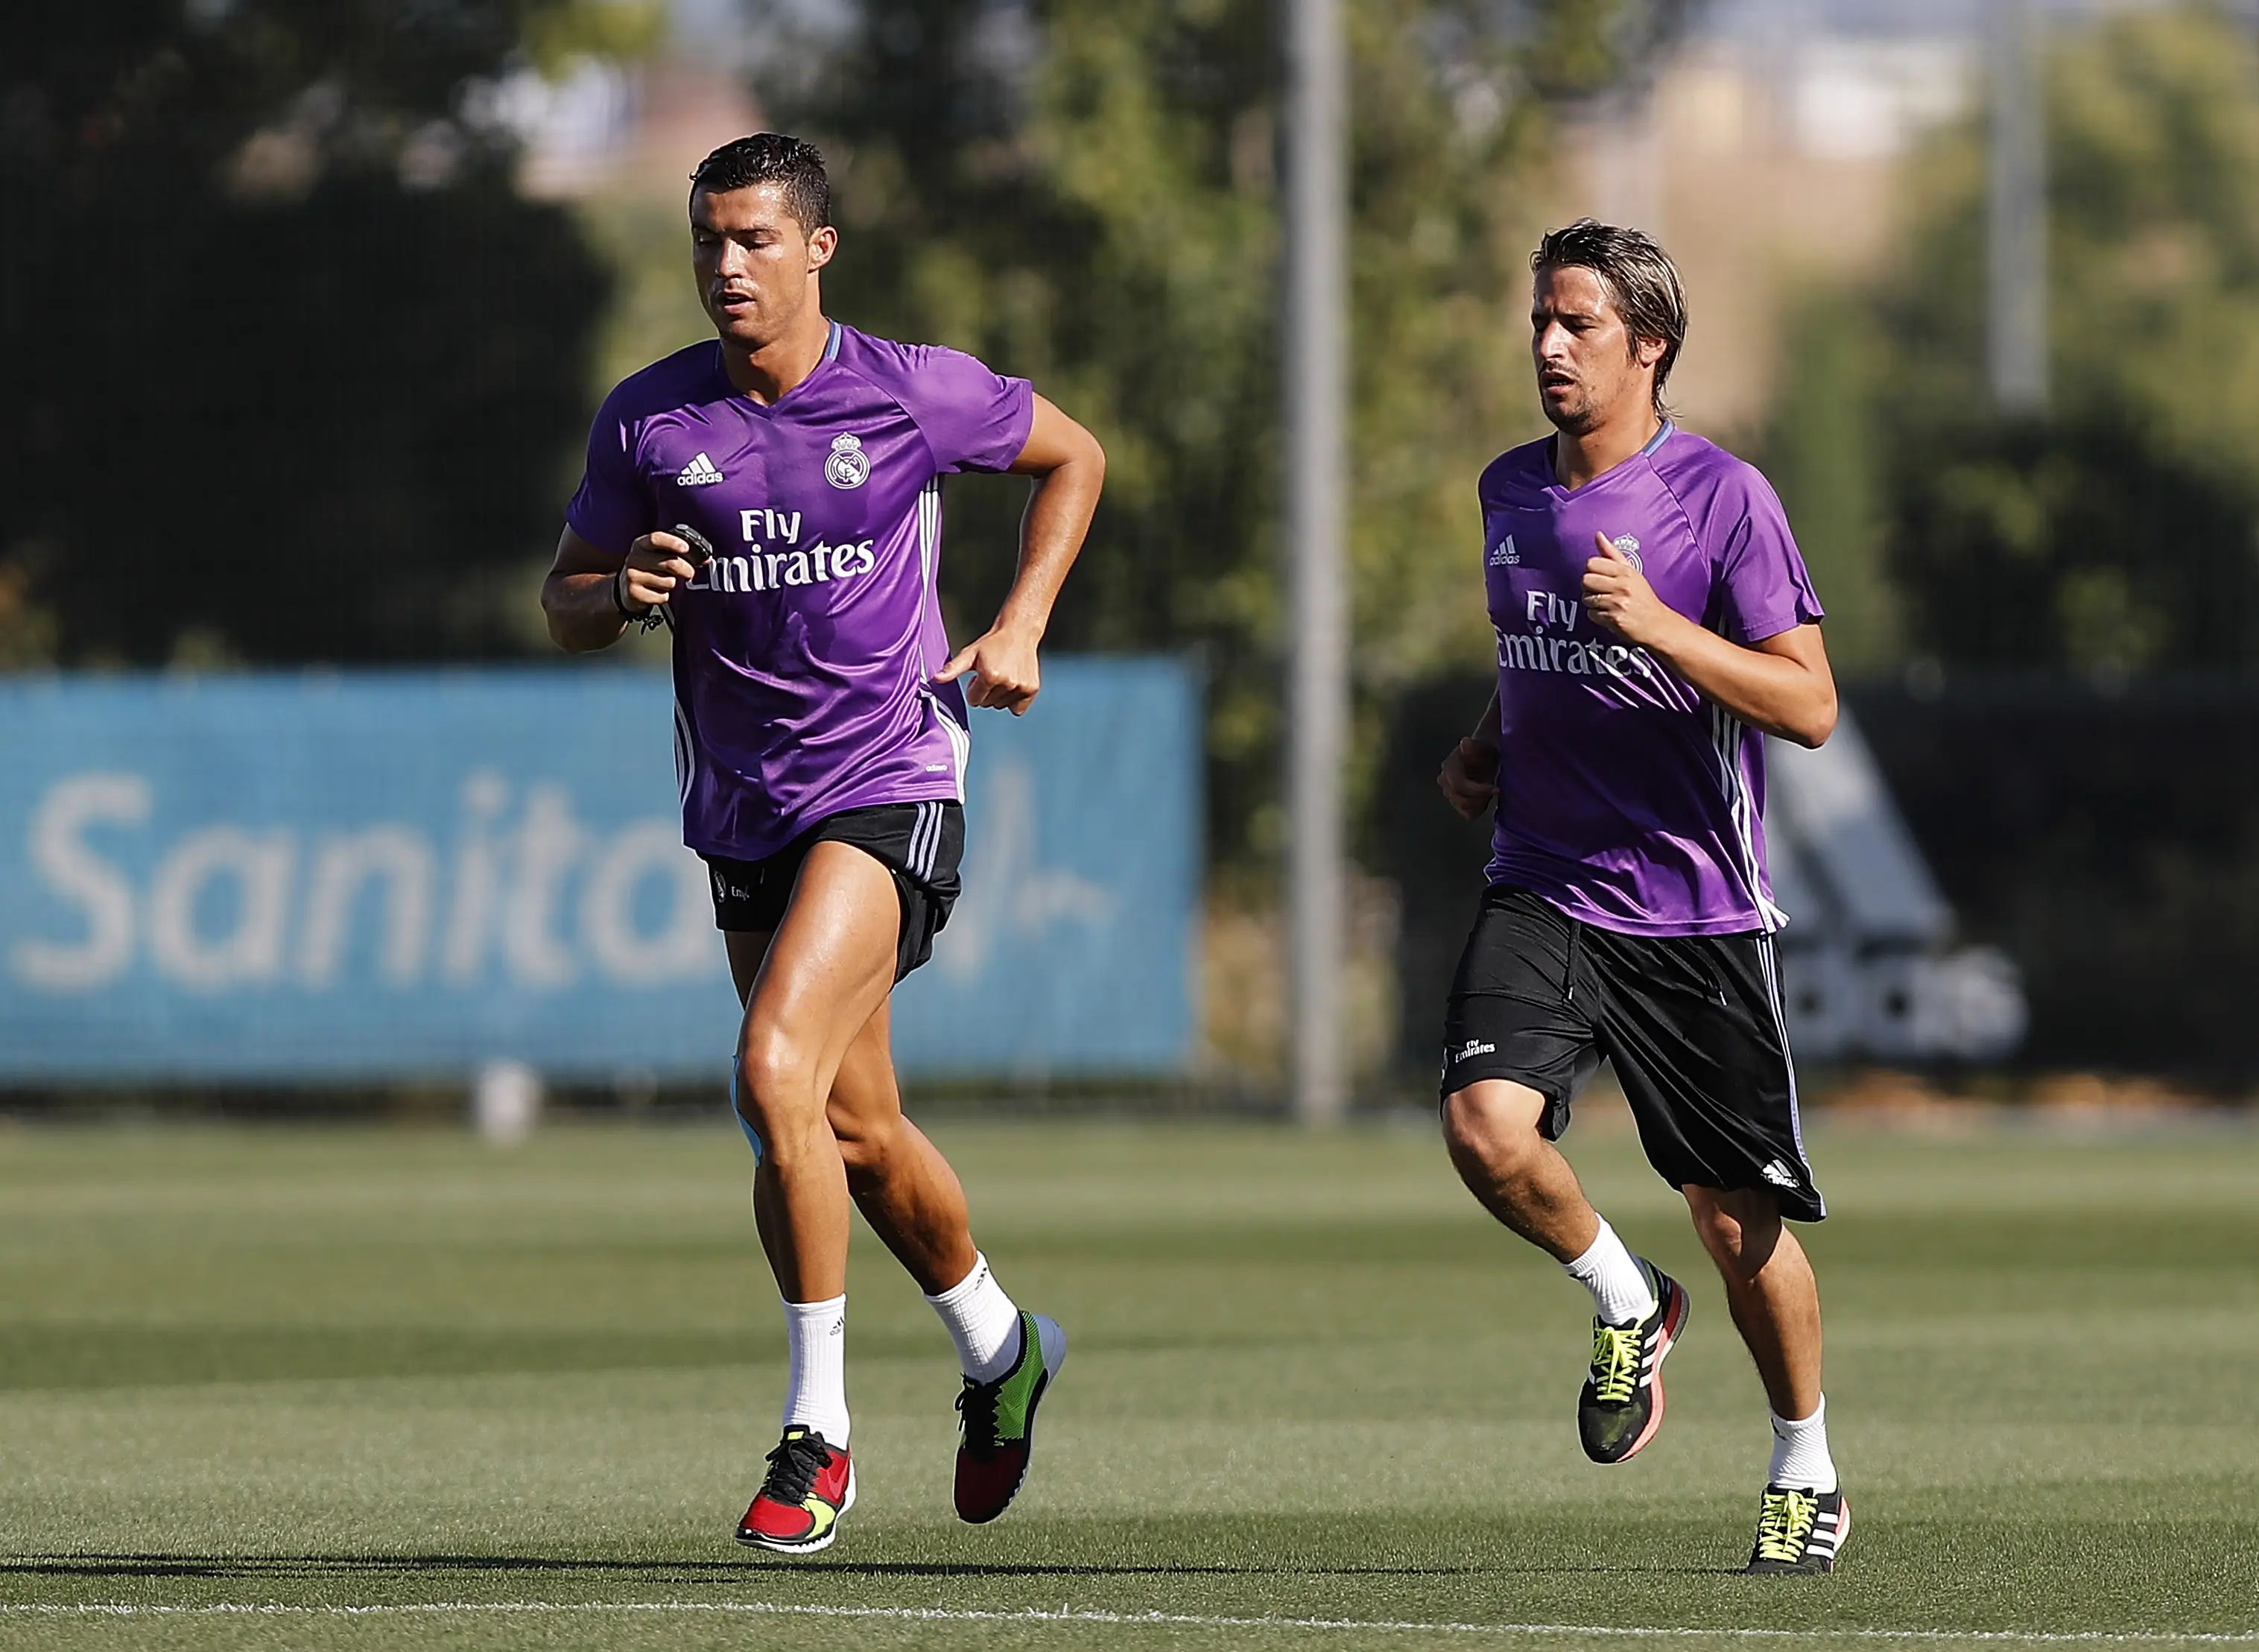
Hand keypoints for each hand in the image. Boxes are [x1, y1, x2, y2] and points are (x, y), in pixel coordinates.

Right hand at [618, 531, 700, 613]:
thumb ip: (679, 553)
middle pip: (669, 563)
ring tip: (665, 582)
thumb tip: (706, 558)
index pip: (656, 539)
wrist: (625, 589)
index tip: (686, 548)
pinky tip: (656, 592)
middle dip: (686, 569)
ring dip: (672, 584)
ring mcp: (632, 576)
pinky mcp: (634, 593)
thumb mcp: (658, 555)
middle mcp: (634, 558)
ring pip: (668, 582)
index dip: (673, 542)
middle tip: (690, 573)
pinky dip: (664, 597)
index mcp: (641, 544)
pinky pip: (661, 597)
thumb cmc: (649, 568)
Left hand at [936, 624, 1041, 714]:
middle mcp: (1007, 683)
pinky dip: (1013, 701)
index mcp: (990, 676)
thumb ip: (953, 668)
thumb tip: (935, 678)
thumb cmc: (991, 643)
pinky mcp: (1032, 689)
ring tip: (1002, 676)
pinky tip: (1013, 684)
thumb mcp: (970, 653)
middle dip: (985, 692)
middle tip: (991, 673)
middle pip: (988, 704)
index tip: (979, 675)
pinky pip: (1017, 709)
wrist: (1019, 631)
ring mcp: (1021, 687)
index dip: (974, 688)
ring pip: (1001, 706)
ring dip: (999, 696)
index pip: (974, 701)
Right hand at [1438, 736, 1499, 819]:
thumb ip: (1474, 746)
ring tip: (1489, 789)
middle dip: (1481, 796)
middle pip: (1461, 800)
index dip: (1478, 790)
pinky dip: (1479, 807)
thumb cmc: (1485, 750)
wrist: (1486, 756)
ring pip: (1465, 808)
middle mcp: (1444, 781)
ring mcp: (1449, 794)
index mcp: (1448, 768)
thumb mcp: (1483, 745)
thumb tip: (1465, 742)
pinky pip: (1468, 814)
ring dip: (1481, 801)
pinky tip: (1485, 796)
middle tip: (1495, 788)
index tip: (1496, 788)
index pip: (1459, 787)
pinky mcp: (1457, 803)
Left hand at [1581, 531, 1675, 647]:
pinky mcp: (1614, 618)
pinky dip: (1597, 616)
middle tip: (1600, 592)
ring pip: (1587, 598)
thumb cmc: (1642, 597)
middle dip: (1589, 587)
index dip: (1592, 571)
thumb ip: (1612, 553)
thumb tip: (1597, 534)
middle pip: (1586, 580)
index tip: (1601, 577)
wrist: (1656, 624)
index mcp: (1625, 572)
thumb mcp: (1631, 572)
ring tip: (1606, 604)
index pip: (1592, 563)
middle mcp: (1622, 585)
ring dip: (1592, 603)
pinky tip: (1609, 615)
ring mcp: (1618, 602)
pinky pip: (1592, 614)